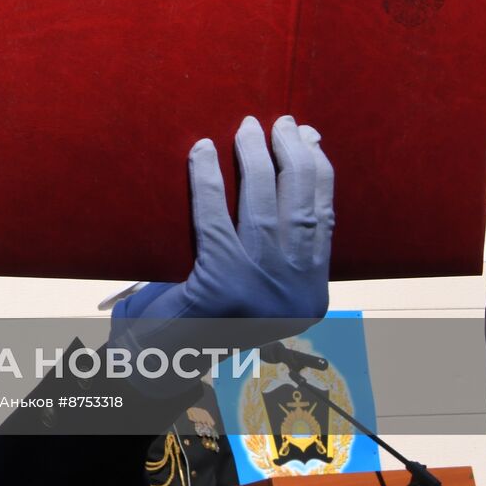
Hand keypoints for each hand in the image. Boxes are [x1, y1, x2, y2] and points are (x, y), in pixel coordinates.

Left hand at [113, 115, 333, 346]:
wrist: (161, 364)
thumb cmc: (204, 316)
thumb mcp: (254, 286)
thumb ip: (274, 244)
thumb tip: (287, 175)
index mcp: (309, 297)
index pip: (323, 223)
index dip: (320, 175)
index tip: (312, 138)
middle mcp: (294, 296)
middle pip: (301, 209)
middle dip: (295, 157)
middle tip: (283, 122)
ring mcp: (260, 292)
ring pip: (264, 209)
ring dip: (258, 160)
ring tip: (249, 128)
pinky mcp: (220, 285)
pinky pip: (214, 218)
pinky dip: (208, 180)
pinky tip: (202, 151)